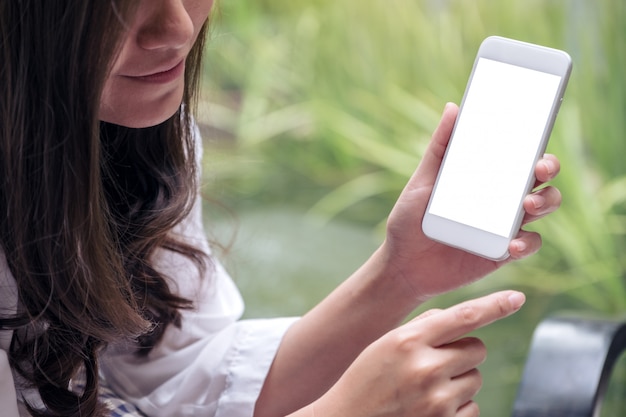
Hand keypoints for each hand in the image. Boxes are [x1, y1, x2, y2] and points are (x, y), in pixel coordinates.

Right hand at [310, 291, 525, 416]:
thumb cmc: (366, 378)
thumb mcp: (386, 344)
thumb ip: (423, 328)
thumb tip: (463, 319)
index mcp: (408, 341)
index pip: (463, 316)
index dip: (494, 305)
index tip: (516, 298)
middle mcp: (426, 368)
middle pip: (477, 348)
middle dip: (463, 351)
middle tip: (437, 360)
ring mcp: (437, 401)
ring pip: (476, 378)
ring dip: (459, 379)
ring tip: (426, 387)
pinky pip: (472, 407)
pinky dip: (457, 405)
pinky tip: (429, 406)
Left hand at [380, 103, 560, 300]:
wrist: (402, 266)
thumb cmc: (409, 221)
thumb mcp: (422, 182)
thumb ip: (439, 148)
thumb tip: (452, 107)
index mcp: (484, 178)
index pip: (518, 155)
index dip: (534, 142)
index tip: (538, 130)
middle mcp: (500, 199)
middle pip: (540, 178)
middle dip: (548, 168)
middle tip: (539, 169)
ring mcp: (504, 225)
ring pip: (543, 207)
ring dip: (545, 202)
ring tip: (526, 205)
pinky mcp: (503, 252)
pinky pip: (529, 244)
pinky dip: (527, 242)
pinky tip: (512, 244)